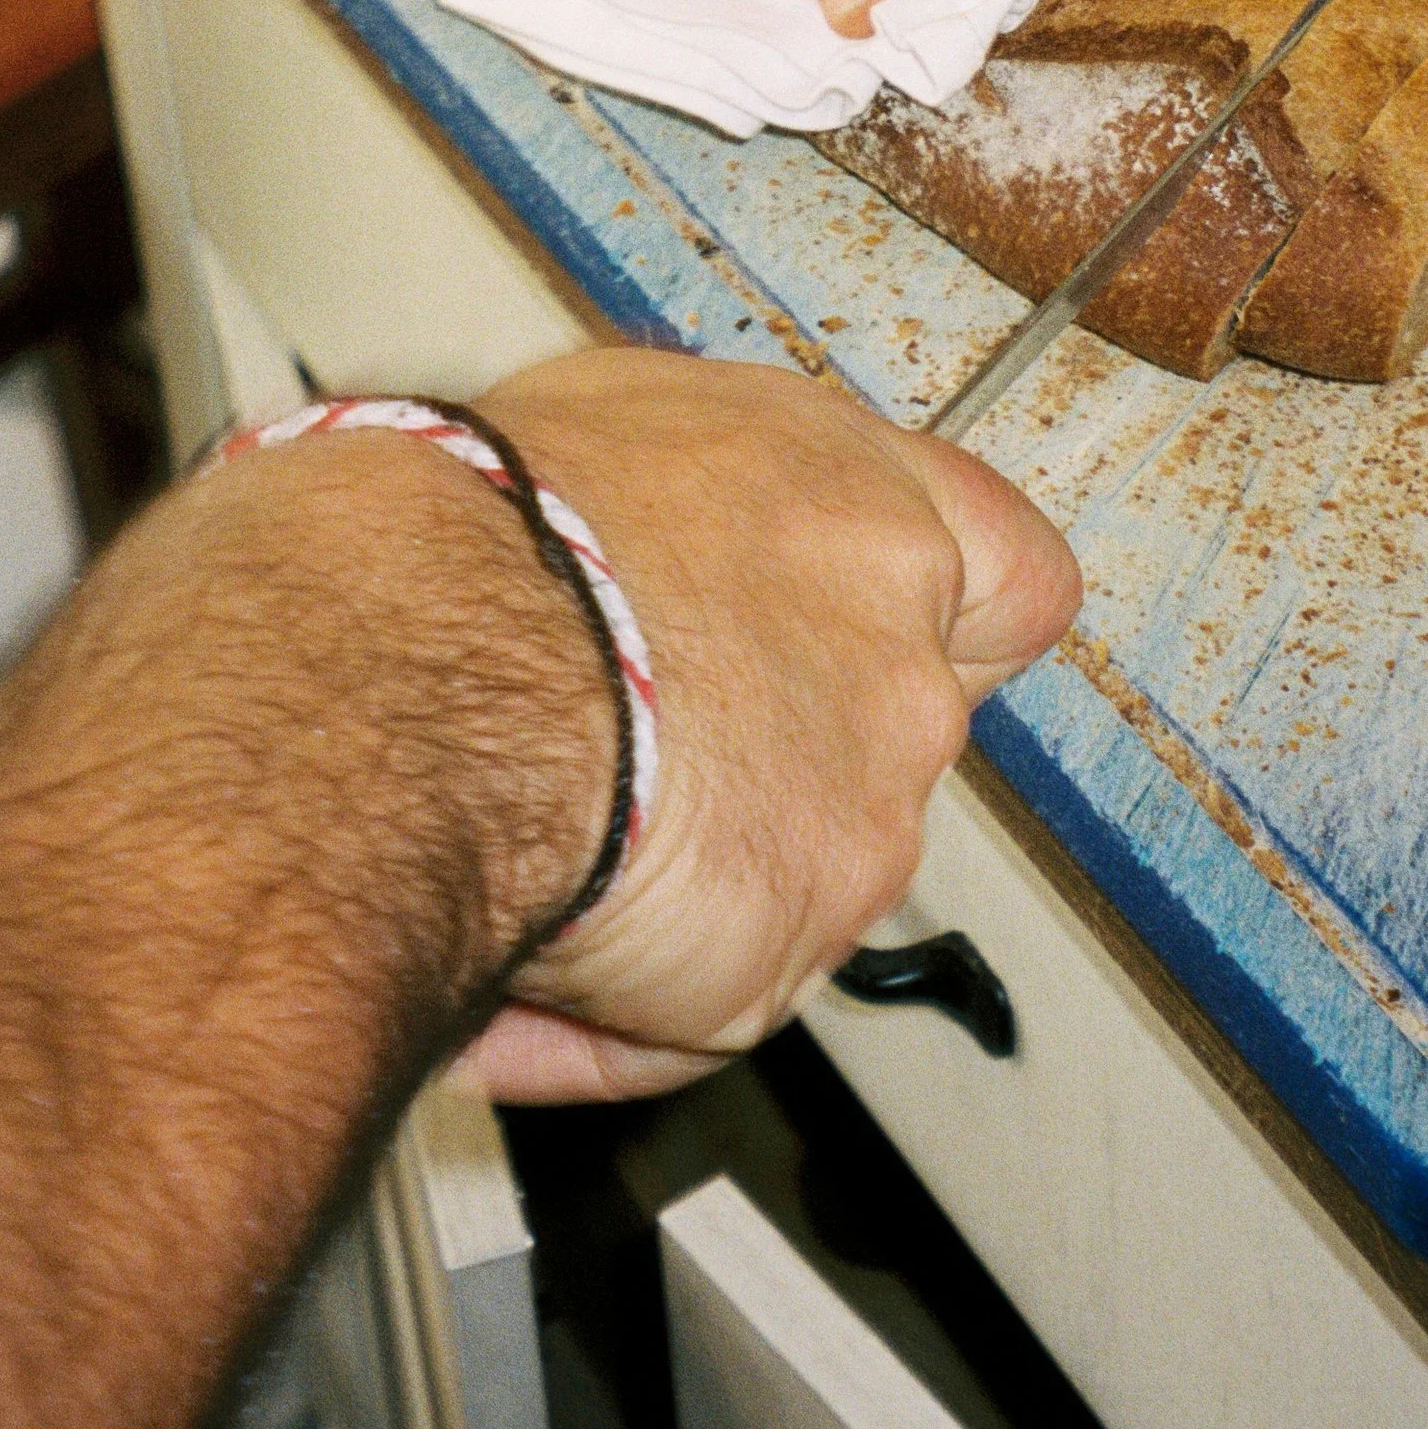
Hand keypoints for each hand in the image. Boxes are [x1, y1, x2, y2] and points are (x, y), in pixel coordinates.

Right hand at [448, 345, 1080, 1100]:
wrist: (420, 658)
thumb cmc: (467, 527)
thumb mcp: (595, 426)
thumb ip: (688, 504)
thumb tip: (641, 544)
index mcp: (851, 499)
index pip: (1007, 575)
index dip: (950, 626)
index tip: (883, 651)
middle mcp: (894, 645)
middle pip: (894, 741)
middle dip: (777, 775)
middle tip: (638, 770)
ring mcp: (870, 796)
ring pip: (796, 881)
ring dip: (686, 890)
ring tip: (528, 858)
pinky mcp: (804, 933)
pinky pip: (708, 1000)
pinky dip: (619, 1002)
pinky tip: (513, 949)